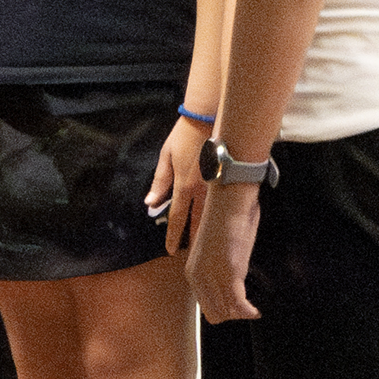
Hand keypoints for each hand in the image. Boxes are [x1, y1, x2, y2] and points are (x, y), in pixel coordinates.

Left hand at [149, 116, 209, 253]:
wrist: (209, 119)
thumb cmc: (184, 136)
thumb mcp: (165, 156)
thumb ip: (159, 181)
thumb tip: (150, 203)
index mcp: (184, 186)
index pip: (177, 218)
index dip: (173, 235)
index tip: (170, 251)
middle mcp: (201, 191)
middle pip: (197, 223)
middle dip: (193, 241)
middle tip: (192, 258)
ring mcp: (217, 187)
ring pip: (212, 217)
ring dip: (207, 232)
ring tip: (205, 248)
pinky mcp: (227, 180)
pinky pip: (221, 204)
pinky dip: (219, 217)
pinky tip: (220, 225)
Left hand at [187, 181, 261, 320]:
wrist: (229, 200)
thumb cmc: (226, 221)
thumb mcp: (214, 251)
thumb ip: (216, 270)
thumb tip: (228, 285)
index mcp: (192, 271)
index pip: (206, 305)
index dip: (224, 309)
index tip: (237, 307)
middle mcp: (198, 276)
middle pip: (214, 313)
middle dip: (232, 314)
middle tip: (247, 307)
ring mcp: (213, 275)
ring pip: (227, 312)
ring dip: (241, 313)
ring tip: (252, 310)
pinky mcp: (230, 273)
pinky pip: (239, 304)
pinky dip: (249, 311)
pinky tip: (256, 310)